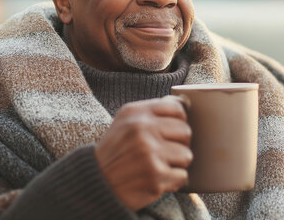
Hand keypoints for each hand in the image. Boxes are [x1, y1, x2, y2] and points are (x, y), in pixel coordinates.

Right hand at [94, 95, 192, 209]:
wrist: (96, 182)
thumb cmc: (117, 150)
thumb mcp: (126, 122)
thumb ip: (152, 111)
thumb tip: (183, 101)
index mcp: (136, 112)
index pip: (177, 109)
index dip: (180, 121)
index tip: (173, 131)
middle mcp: (142, 130)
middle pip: (186, 132)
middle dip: (179, 144)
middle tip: (165, 152)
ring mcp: (149, 153)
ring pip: (187, 155)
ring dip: (176, 164)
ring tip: (158, 166)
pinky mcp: (155, 176)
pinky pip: (182, 176)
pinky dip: (173, 181)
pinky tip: (157, 179)